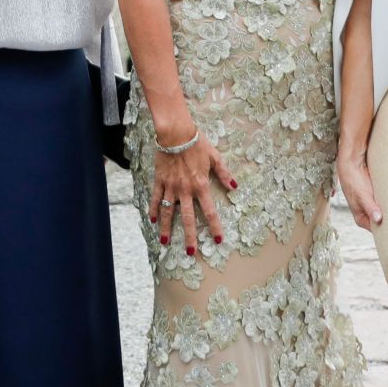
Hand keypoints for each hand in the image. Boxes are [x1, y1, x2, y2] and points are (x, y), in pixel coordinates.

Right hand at [150, 126, 235, 255]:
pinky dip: (154, 210)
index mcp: (201, 185)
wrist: (176, 134)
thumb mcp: (215, 157)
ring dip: (166, 228)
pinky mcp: (160, 181)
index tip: (218, 240)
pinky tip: (152, 220)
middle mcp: (186, 190)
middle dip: (189, 236)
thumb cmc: (197, 143)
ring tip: (165, 243)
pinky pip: (156, 198)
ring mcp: (171, 187)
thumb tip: (235, 186)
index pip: (209, 211)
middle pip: (188, 218)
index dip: (214, 227)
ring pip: (168, 212)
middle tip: (190, 252)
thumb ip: (224, 173)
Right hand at [336, 152, 382, 232]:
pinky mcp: (375, 197)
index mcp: (361, 218)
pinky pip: (385, 204)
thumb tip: (378, 219)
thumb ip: (370, 208)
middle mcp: (366, 213)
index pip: (376, 231)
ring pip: (384, 213)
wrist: (351, 164)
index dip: (386, 232)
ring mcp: (371, 205)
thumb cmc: (353, 180)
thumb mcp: (362, 196)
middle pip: (381, 223)